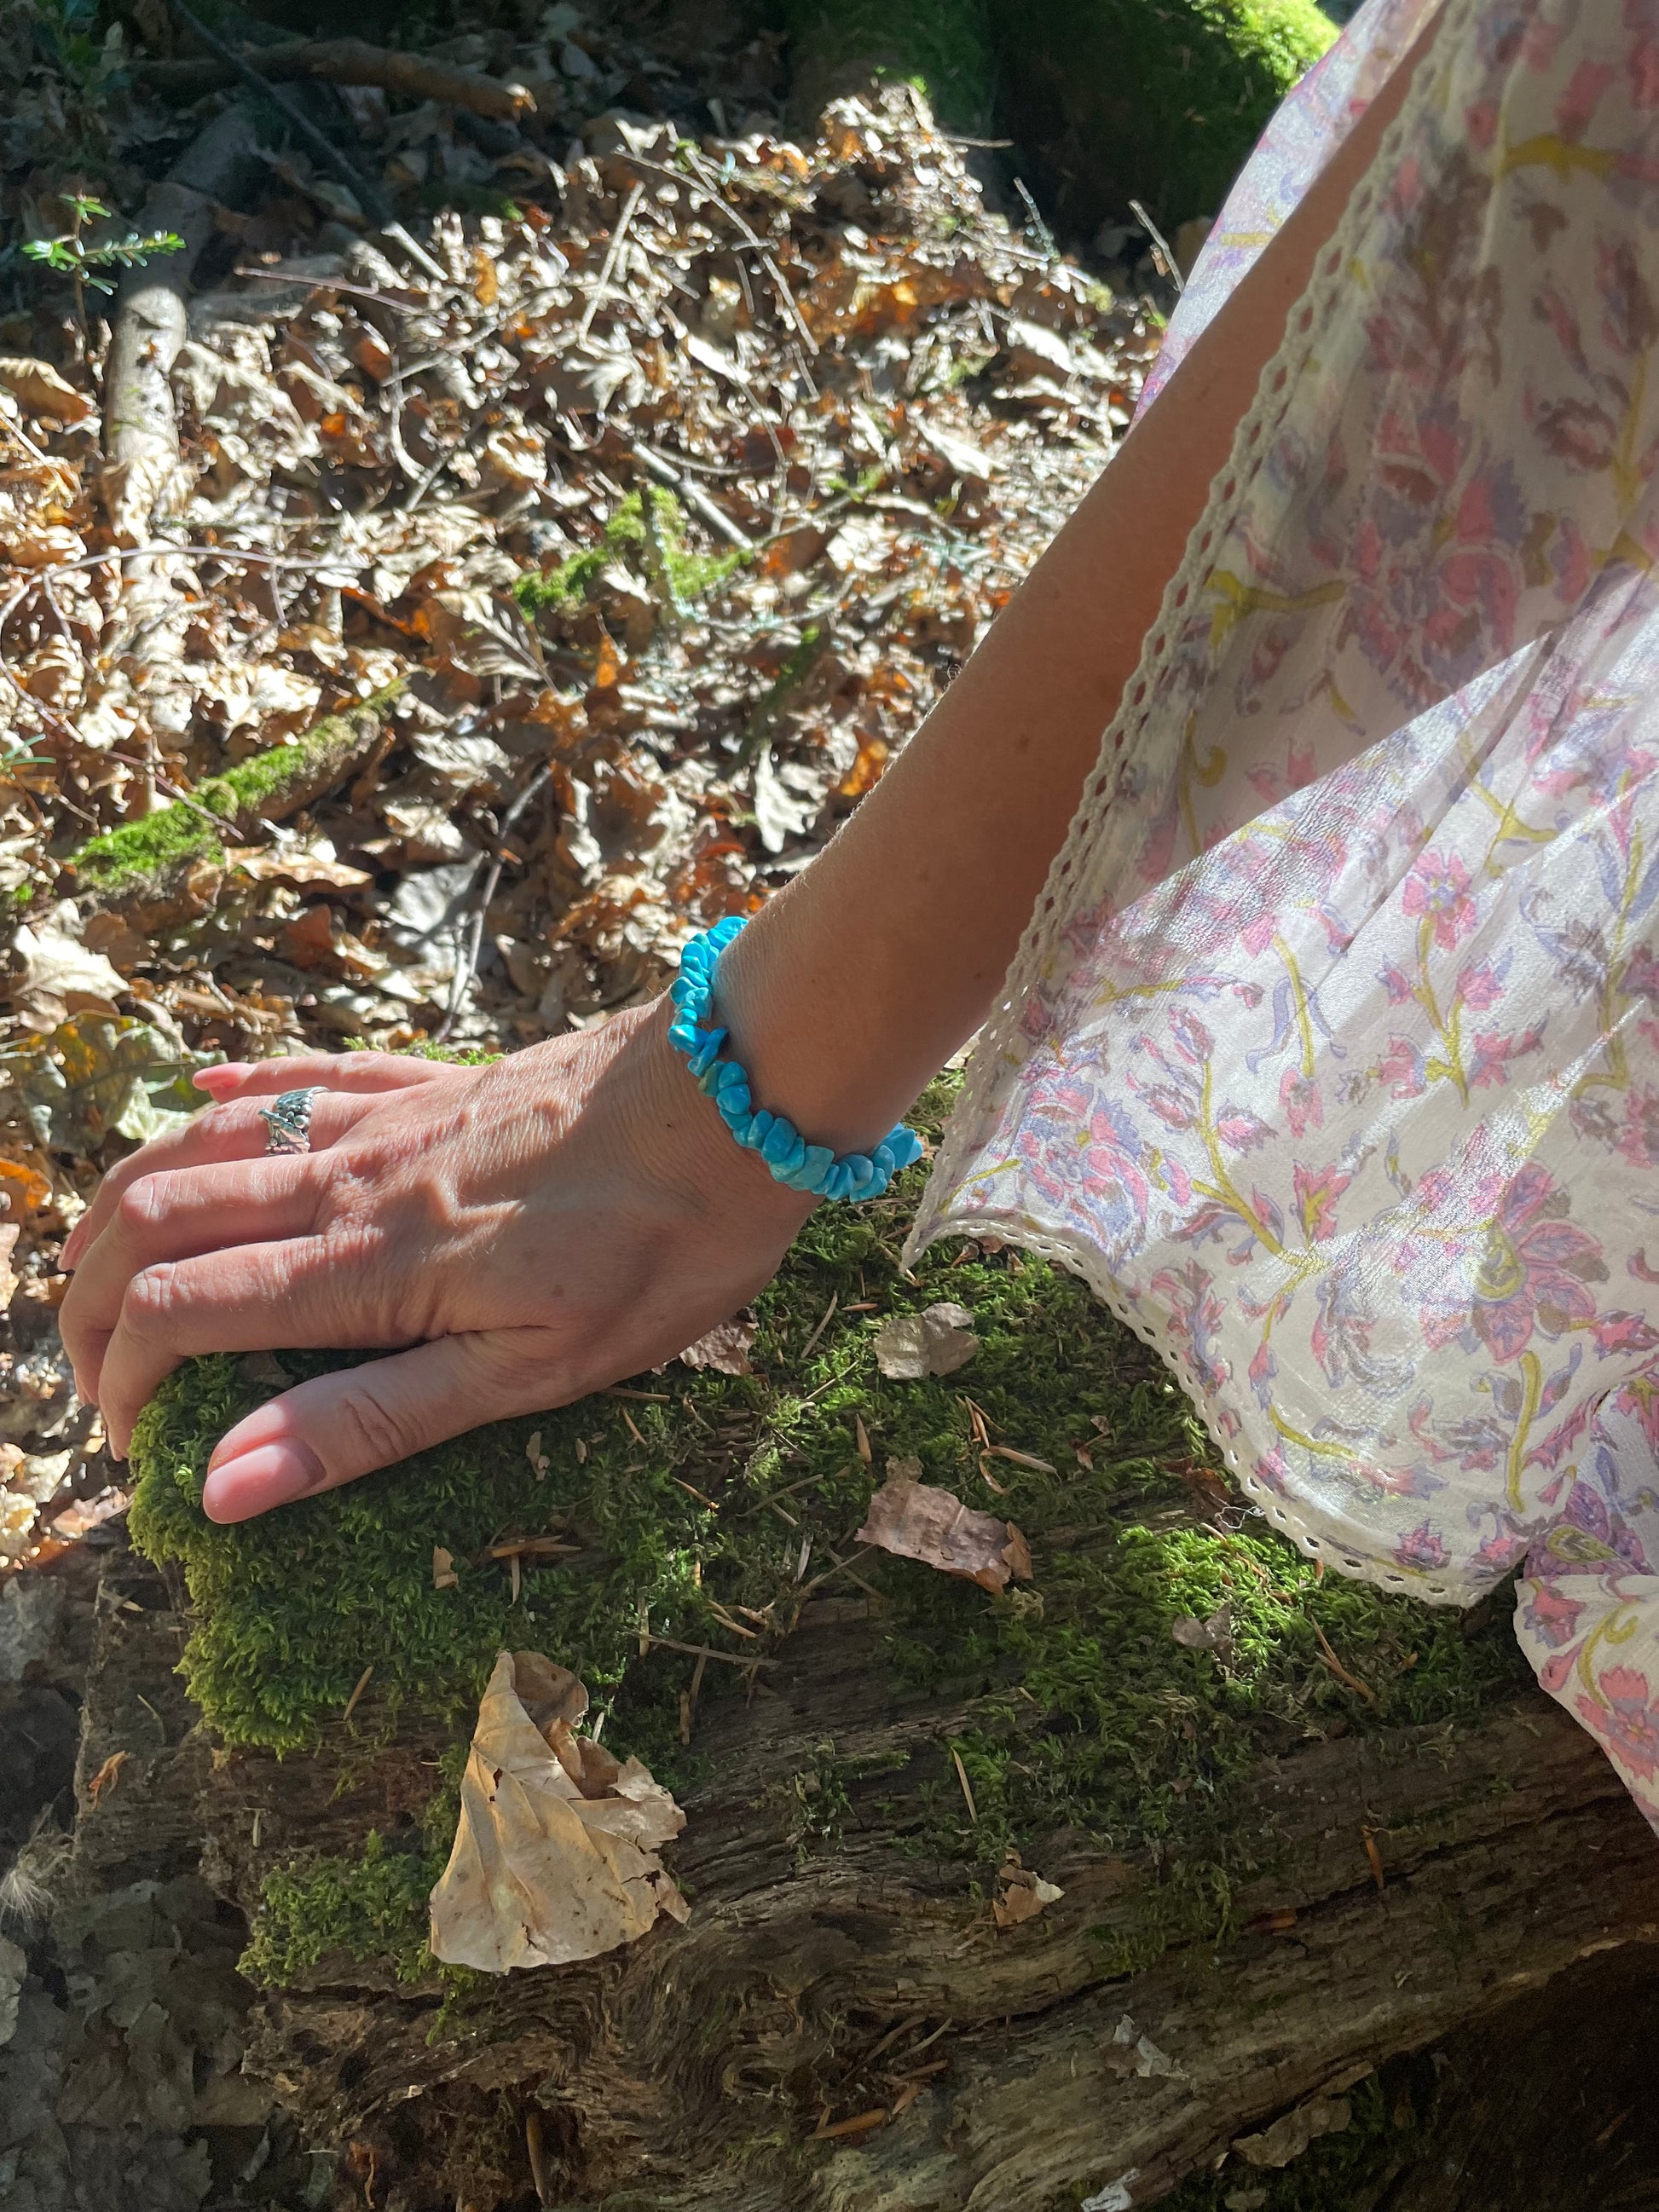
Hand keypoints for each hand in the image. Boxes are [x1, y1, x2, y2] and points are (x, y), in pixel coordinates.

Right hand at [58, 1005, 810, 1522]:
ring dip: (128, 1202)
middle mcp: (350, 1178)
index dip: (123, 1385)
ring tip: (94, 1265)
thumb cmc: (663, 1243)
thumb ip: (370, 1423)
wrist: (743, 1091)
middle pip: (157, 1220)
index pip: (179, 1315)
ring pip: (204, 1142)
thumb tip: (221, 1489)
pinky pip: (297, 1074)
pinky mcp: (431, 1075)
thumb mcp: (533, 1370)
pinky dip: (226, 1094)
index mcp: (369, 1265)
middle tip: (93, 1375)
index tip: (132, 1451)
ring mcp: (386, 1115)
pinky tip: (194, 1096)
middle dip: (91, 1301)